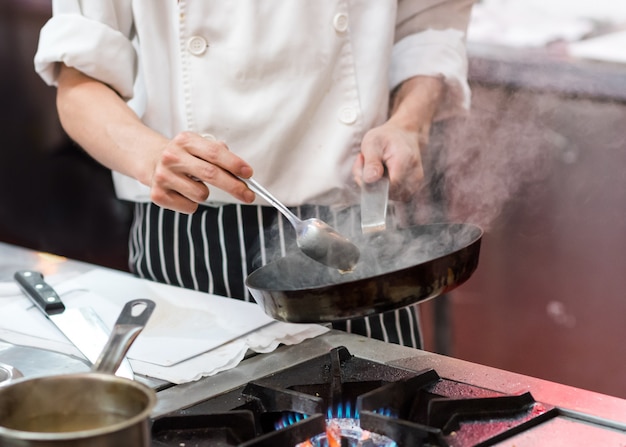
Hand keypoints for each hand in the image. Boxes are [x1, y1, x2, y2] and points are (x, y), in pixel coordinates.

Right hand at [149, 132, 254, 212]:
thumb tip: (241, 171)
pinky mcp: (158, 195)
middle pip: (211, 174)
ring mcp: (163, 176)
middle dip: (234, 186)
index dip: (234, 164)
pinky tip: (184, 192)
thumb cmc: (185, 155)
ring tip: (196, 184)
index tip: (248, 174)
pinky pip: (190, 207)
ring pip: (202, 194)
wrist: (151, 160)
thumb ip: (219, 153)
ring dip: (206, 193)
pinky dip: (193, 203)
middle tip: (248, 195)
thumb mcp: (199, 145)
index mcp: (186, 141)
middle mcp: (172, 157)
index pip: (214, 153)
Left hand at [353, 75, 442, 201]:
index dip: (371, 184)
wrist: (407, 130)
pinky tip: (381, 172)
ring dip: (377, 185)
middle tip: (366, 163)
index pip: (387, 190)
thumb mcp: (372, 142)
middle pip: (387, 196)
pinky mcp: (413, 189)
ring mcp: (416, 184)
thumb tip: (370, 183)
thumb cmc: (387, 135)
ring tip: (374, 165)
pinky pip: (395, 196)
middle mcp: (415, 176)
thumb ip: (370, 163)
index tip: (365, 168)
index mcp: (405, 163)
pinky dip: (384, 187)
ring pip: (391, 197)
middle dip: (372, 183)